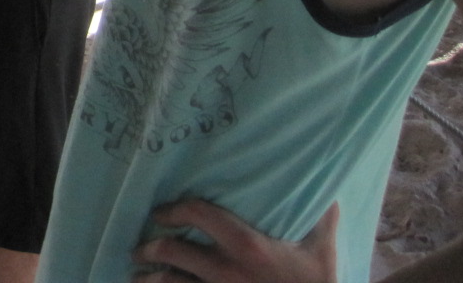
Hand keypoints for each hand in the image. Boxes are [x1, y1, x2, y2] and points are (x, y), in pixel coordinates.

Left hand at [133, 199, 338, 282]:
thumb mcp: (322, 251)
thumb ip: (320, 217)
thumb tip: (324, 188)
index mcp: (247, 246)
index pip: (198, 214)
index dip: (173, 209)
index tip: (160, 213)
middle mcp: (226, 271)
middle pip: (171, 252)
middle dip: (148, 249)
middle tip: (138, 249)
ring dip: (148, 279)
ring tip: (138, 275)